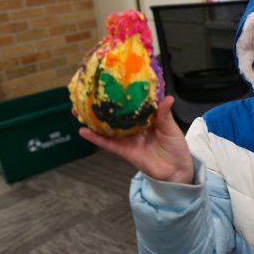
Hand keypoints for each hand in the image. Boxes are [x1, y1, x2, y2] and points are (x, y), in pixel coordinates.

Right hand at [76, 96, 193, 183]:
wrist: (177, 170)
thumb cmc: (176, 147)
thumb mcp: (171, 127)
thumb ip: (164, 114)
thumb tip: (167, 98)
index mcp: (145, 118)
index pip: (130, 104)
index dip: (120, 95)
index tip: (109, 84)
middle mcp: (134, 127)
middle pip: (114, 115)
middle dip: (100, 106)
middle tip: (85, 95)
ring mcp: (127, 139)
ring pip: (106, 128)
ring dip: (92, 120)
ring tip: (76, 111)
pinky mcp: (124, 150)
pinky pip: (108, 143)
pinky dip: (95, 138)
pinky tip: (83, 131)